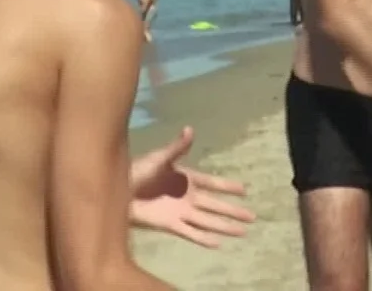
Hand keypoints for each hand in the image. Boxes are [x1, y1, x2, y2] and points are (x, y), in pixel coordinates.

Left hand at [130, 127, 254, 247]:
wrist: (119, 191)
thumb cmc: (138, 171)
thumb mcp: (159, 158)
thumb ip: (177, 147)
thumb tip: (190, 129)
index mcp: (187, 178)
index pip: (213, 183)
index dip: (228, 186)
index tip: (245, 190)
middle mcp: (188, 197)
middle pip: (216, 205)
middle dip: (233, 211)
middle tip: (252, 217)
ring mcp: (181, 212)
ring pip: (208, 221)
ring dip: (225, 226)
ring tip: (242, 232)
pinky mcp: (171, 224)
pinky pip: (191, 232)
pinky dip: (204, 238)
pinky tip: (218, 243)